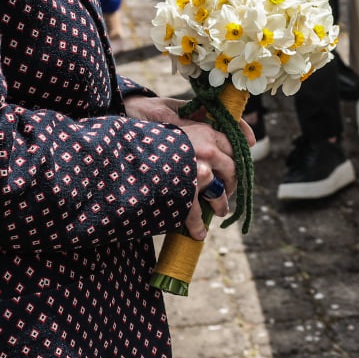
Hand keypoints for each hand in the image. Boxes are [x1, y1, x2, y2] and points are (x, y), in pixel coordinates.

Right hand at [124, 97, 237, 237]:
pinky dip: (198, 224)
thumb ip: (195, 132)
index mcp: (206, 132)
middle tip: (227, 194)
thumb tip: (215, 147)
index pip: (233, 146)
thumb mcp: (174, 125)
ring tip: (220, 213)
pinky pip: (196, 212)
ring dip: (220, 206)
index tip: (233, 170)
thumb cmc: (148, 135)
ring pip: (218, 194)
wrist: (123, 147)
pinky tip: (199, 232)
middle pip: (231, 170)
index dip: (236, 161)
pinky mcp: (184, 190)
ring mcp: (197, 172)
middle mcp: (206, 150)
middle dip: (230, 185)